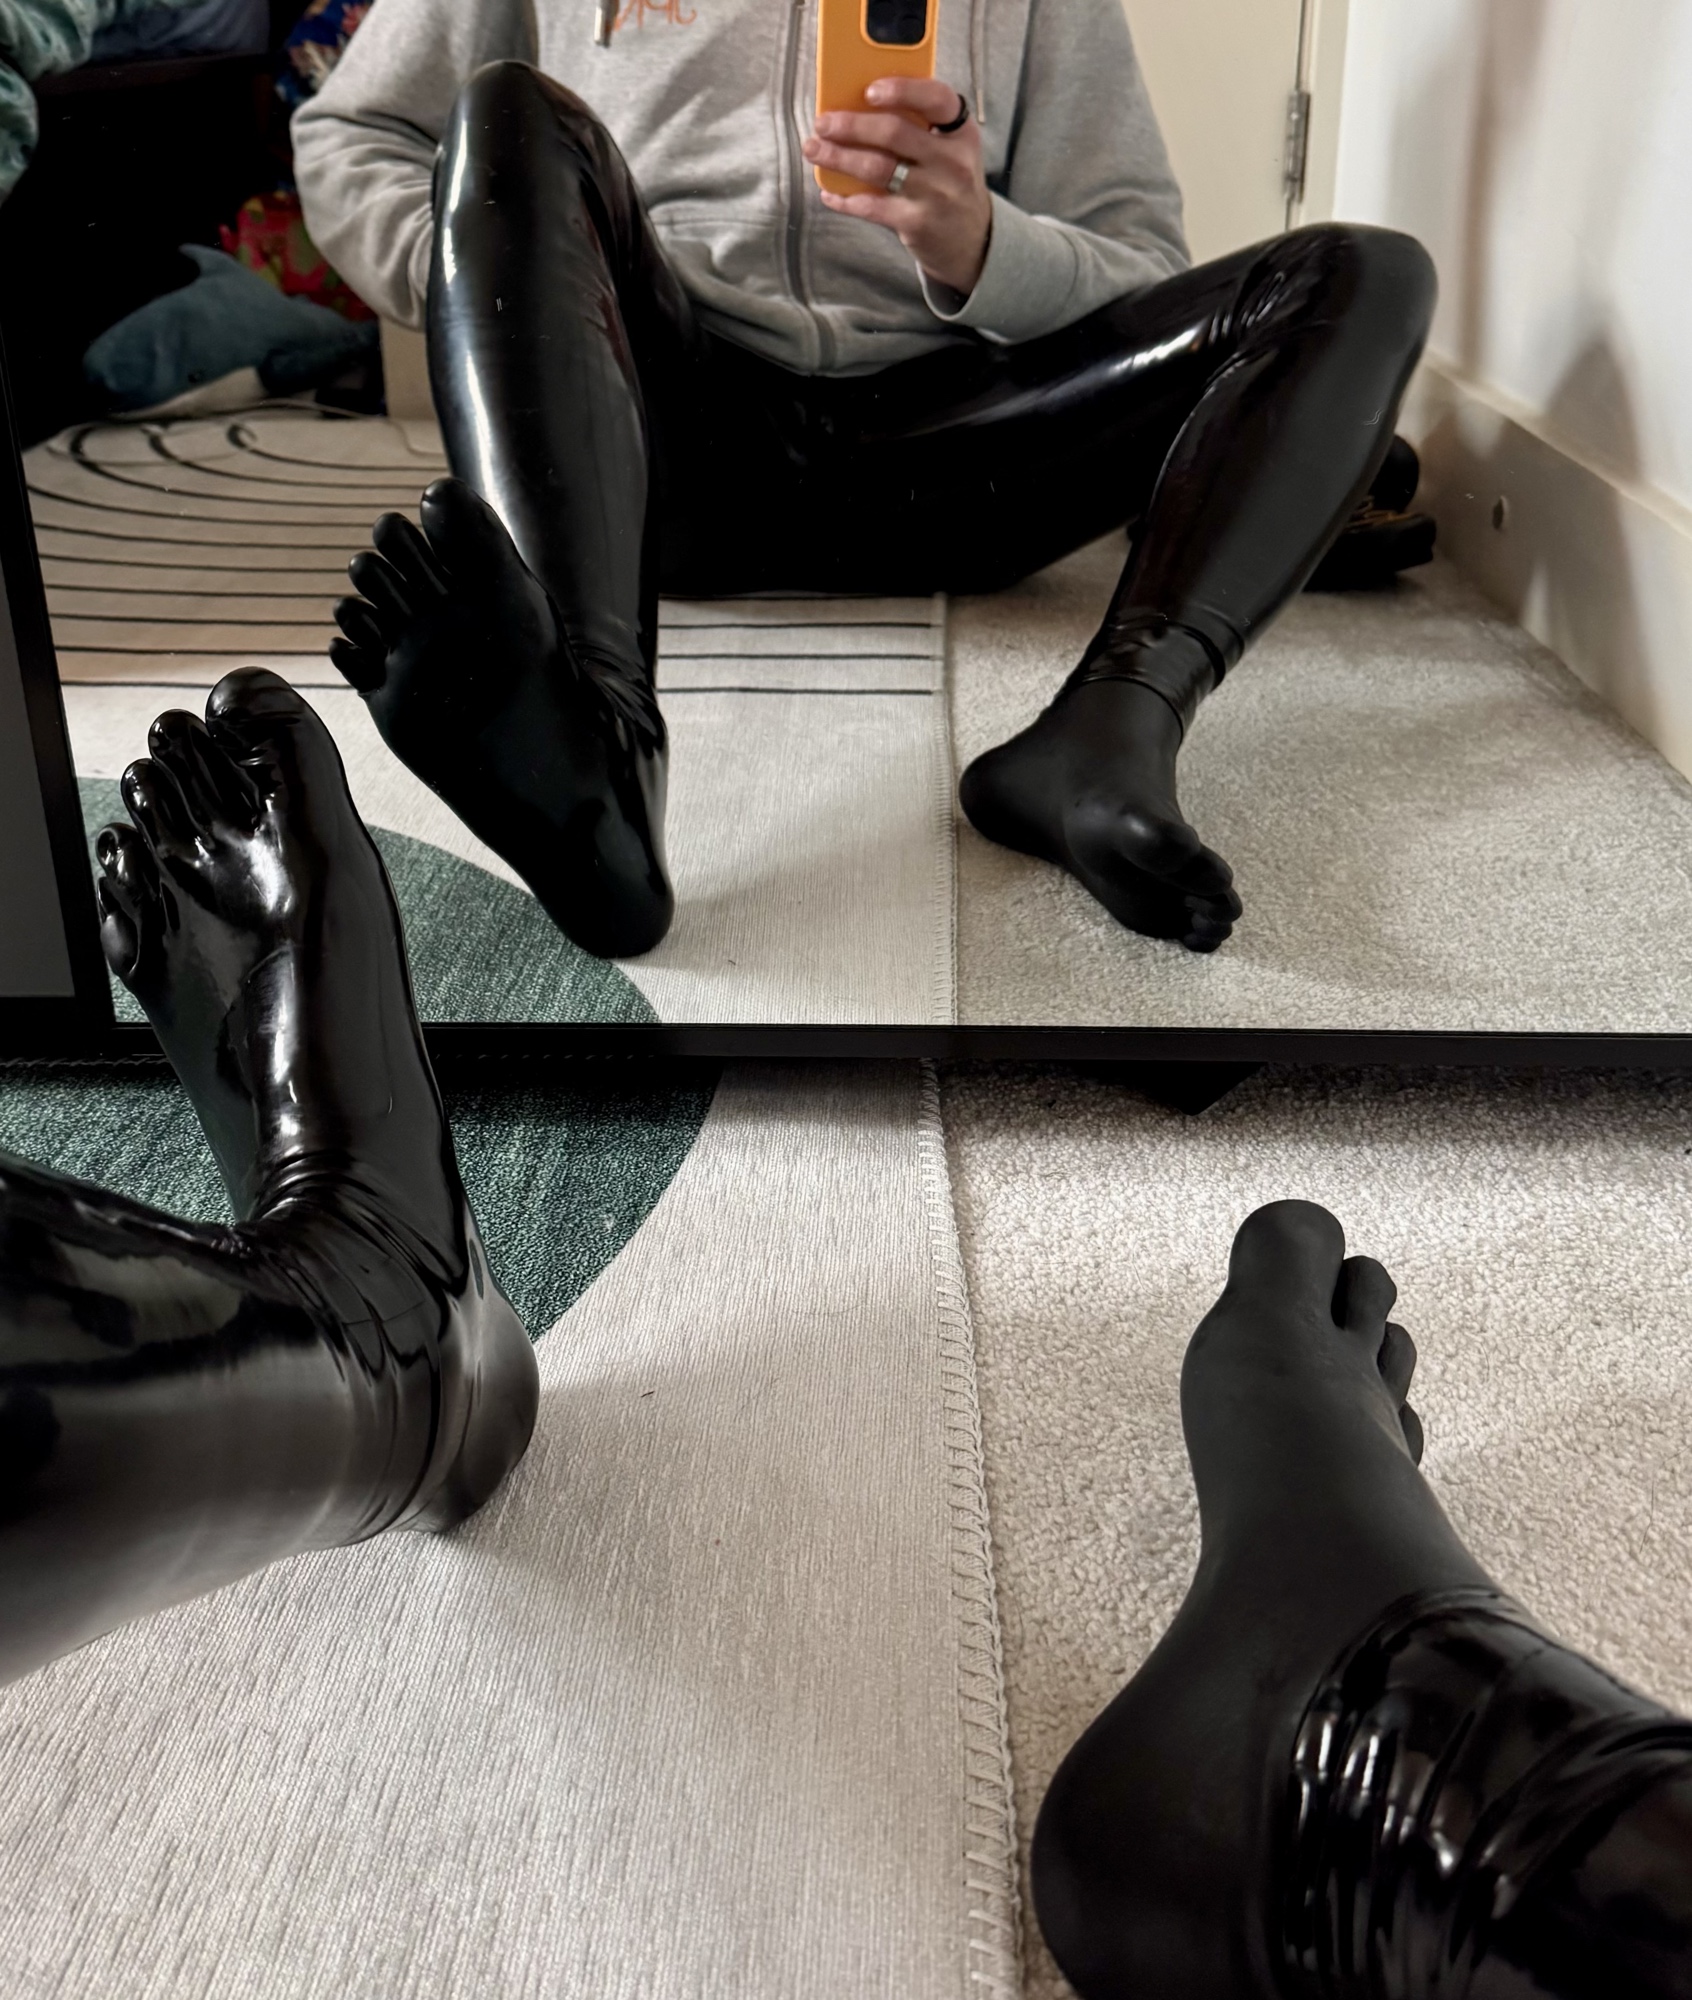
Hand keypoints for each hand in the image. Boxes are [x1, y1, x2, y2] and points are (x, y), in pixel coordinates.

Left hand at [802, 76, 991, 297]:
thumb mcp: (950, 149)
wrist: (972, 240)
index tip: (869, 90)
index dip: (902, 90)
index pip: (937, 99)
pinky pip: (871, 206)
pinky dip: (845, 199)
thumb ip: (920, 126)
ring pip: (877, 168)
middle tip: (822, 123)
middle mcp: (951, 161)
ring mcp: (934, 194)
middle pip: (894, 133)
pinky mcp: (916, 223)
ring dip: (839, 157)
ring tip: (814, 149)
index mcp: (960, 132)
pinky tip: (828, 192)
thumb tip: (859, 106)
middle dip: (851, 125)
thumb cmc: (950, 183)